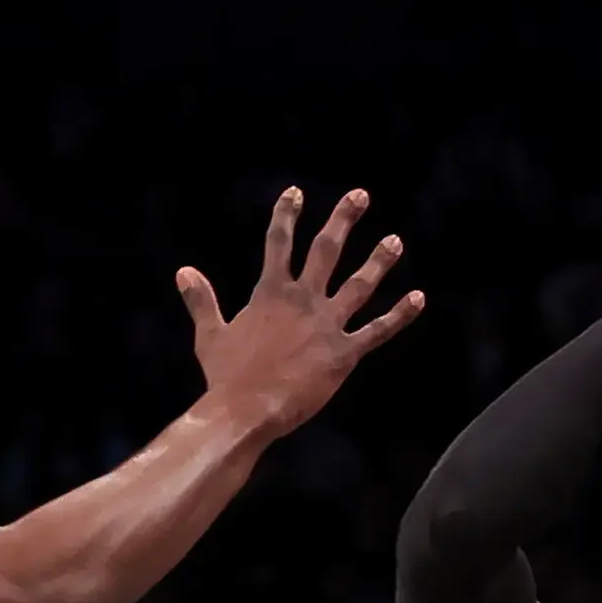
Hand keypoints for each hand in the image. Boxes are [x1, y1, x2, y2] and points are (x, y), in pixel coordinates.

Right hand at [181, 187, 427, 442]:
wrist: (246, 410)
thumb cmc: (226, 376)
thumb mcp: (210, 334)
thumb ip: (201, 300)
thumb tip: (183, 271)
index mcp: (270, 293)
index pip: (278, 243)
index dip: (286, 215)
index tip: (296, 193)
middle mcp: (302, 300)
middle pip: (326, 250)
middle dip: (343, 220)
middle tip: (361, 195)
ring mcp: (326, 324)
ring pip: (359, 284)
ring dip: (378, 261)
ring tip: (395, 241)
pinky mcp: (344, 353)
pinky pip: (378, 330)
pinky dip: (400, 315)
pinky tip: (418, 298)